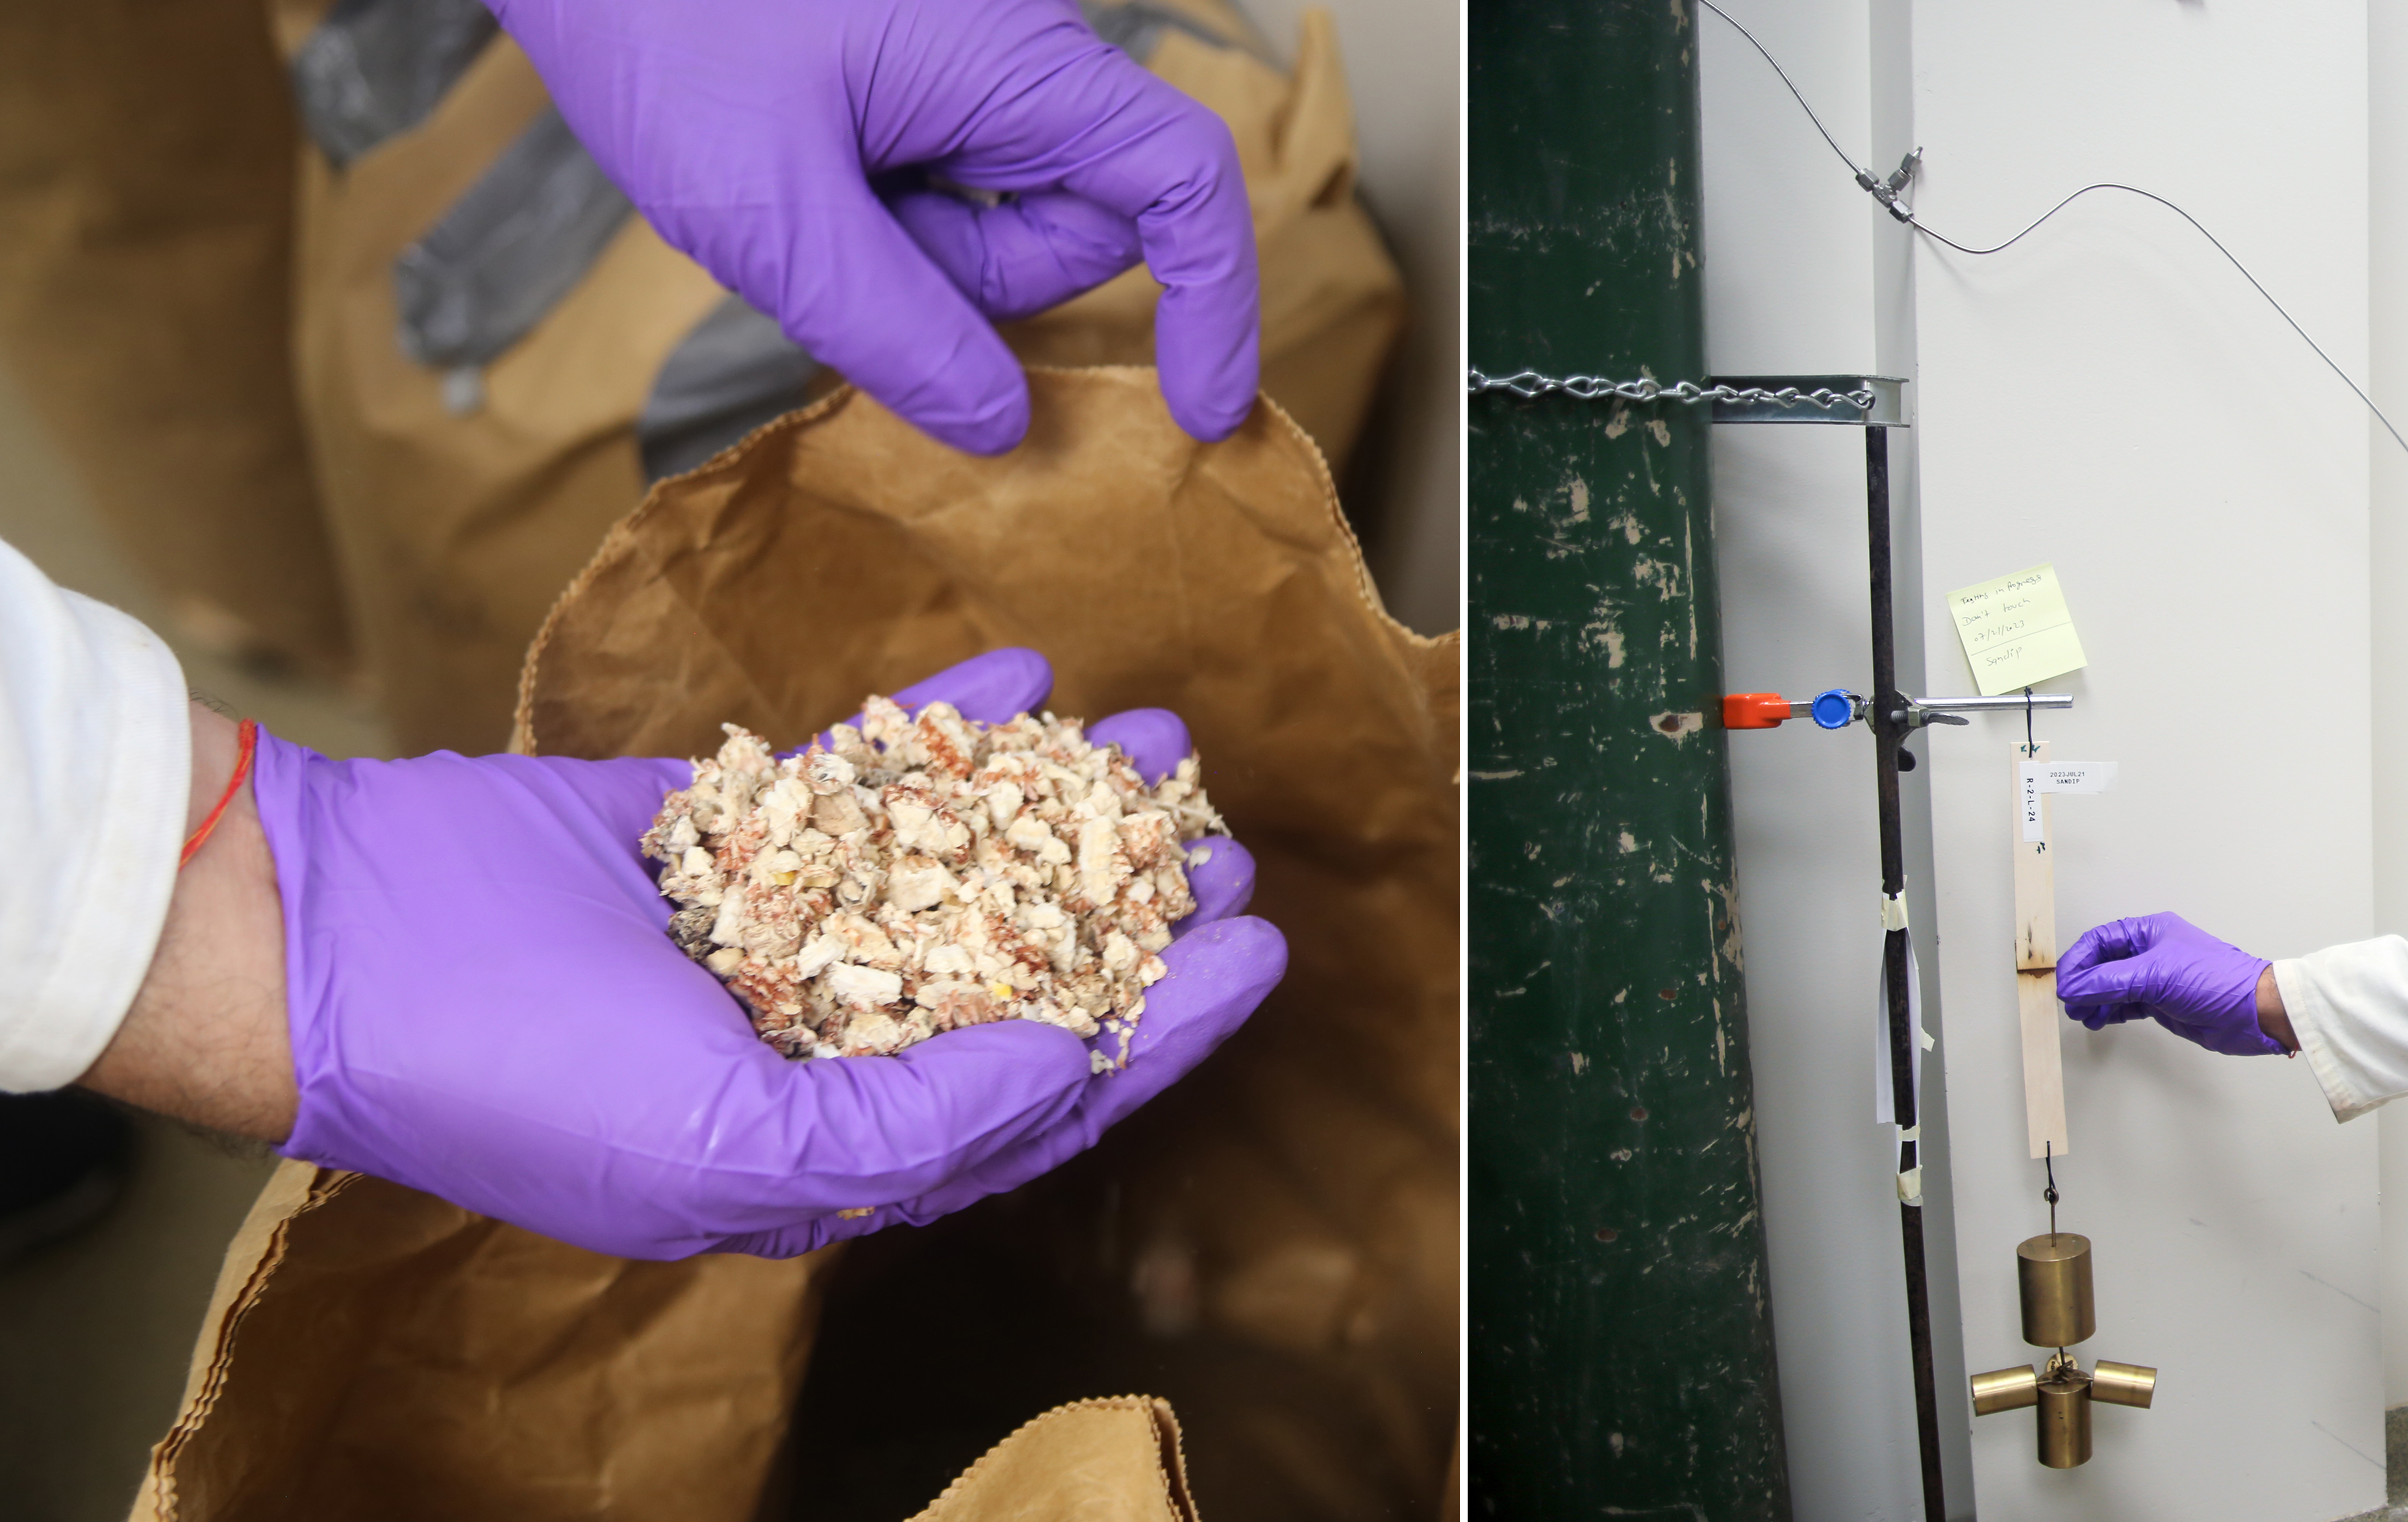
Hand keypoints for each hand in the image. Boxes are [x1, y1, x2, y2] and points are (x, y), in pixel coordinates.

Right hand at [263, 649, 1283, 1259]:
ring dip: (1067, 796)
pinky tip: (1027, 676)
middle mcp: (820, 1039)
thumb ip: (920, 1125)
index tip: (1260, 952)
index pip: (1043, 1093)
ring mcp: (777, 925)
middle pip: (1025, 970)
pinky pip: (866, 773)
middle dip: (1138, 905)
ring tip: (1161, 731)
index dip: (1162, 1029)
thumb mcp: (738, 1152)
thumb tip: (1065, 1066)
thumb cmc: (521, 1083)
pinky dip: (945, 724)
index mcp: (831, 1149)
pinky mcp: (730, 825)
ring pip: (963, 857)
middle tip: (1229, 839)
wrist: (332, 943)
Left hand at [488, 0, 1259, 450]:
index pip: (1186, 181)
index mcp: (1019, 62)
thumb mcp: (765, 203)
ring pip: (1006, 217)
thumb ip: (893, 325)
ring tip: (798, 195)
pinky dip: (886, 220)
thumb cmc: (658, 16)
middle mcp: (1020, 54)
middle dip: (980, 282)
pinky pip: (950, 185)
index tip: (1198, 413)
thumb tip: (1002, 426)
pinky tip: (798, 175)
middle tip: (842, 250)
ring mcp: (970, 60)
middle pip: (1082, 223)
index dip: (1216, 302)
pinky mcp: (922, 72)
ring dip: (916, 253)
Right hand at [2054, 912, 2287, 1055]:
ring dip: (2093, 999)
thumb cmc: (2217, 980)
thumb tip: (2074, 986)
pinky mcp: (2162, 1003)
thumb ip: (2109, 981)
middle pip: (2103, 963)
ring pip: (2112, 986)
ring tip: (2081, 1014)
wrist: (2253, 1011)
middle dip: (2083, 981)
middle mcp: (2151, 952)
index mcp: (2150, 931)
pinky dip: (2109, 1011)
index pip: (2100, 940)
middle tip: (2069, 1001)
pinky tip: (2098, 1019)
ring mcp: (2156, 978)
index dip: (2078, 960)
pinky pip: (2125, 1004)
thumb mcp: (2156, 974)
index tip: (2062, 981)